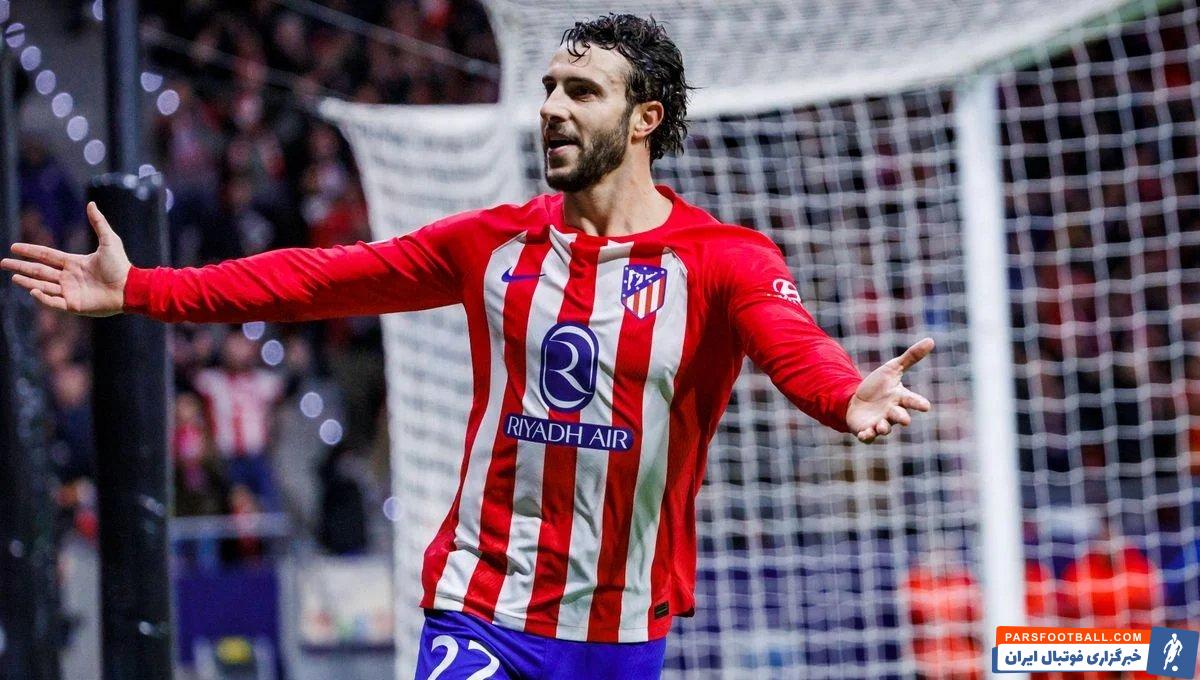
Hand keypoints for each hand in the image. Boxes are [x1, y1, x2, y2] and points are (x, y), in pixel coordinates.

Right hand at [1, 202, 130, 316]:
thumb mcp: (109, 240)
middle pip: (39, 271)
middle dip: (21, 267)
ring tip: (13, 277)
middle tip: (3, 263)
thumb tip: (91, 204)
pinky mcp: (74, 305)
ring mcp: (70, 292)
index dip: (30, 251)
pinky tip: (33, 290)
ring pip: (42, 286)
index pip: (46, 256)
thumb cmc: (121, 266)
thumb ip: (98, 223)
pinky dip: (43, 298)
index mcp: (73, 263)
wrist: (130, 287)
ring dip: (27, 281)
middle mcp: (69, 278)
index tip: (14, 247)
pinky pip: (54, 302)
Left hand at [845, 337, 934, 443]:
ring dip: (884, 428)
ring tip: (881, 426)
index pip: (912, 400)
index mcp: (900, 398)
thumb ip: (911, 357)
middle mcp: (892, 413)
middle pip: (899, 416)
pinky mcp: (866, 430)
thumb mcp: (892, 369)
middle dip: (902, 417)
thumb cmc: (878, 385)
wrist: (856, 400)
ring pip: (885, 428)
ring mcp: (879, 423)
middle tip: (905, 419)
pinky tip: (863, 434)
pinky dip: (866, 437)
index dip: (919, 404)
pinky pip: (868, 437)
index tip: (926, 406)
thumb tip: (931, 340)